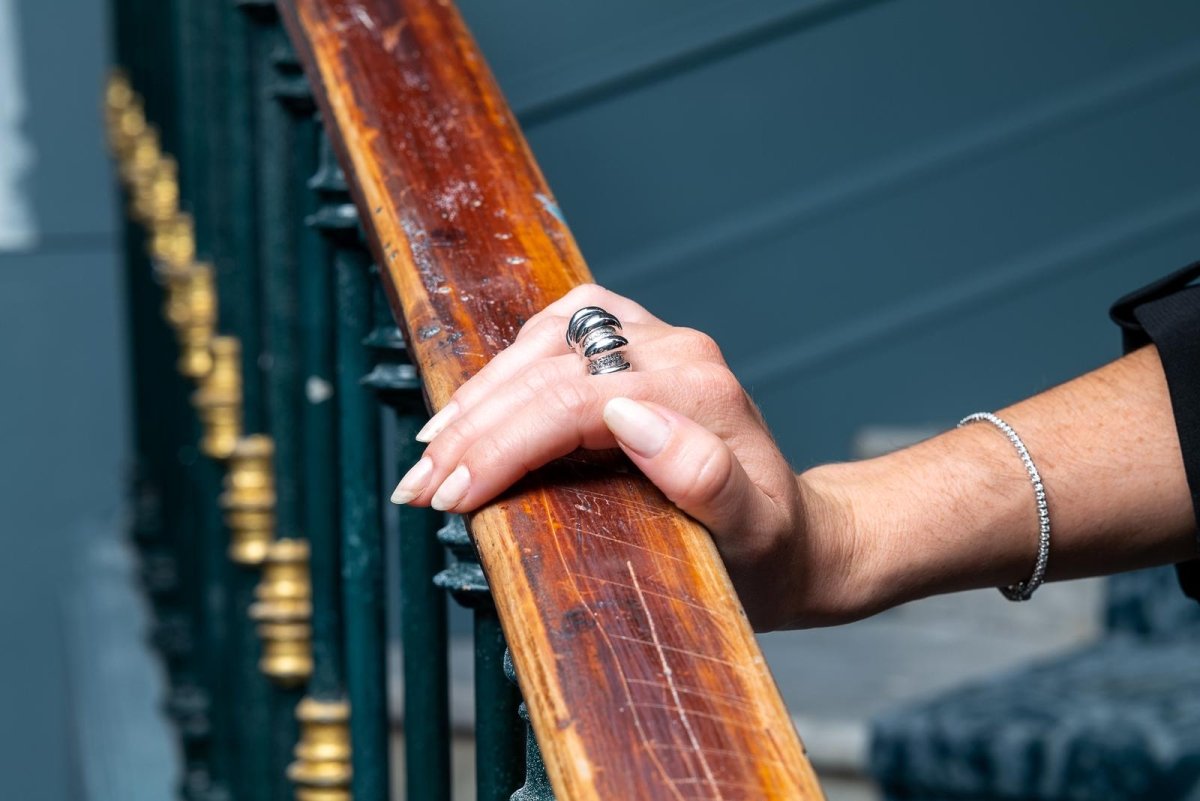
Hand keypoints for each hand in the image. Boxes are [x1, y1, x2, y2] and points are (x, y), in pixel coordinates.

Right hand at [390, 284, 862, 629]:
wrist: (800, 537)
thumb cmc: (772, 552)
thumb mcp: (753, 536)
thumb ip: (705, 478)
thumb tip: (630, 418)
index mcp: (699, 390)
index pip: (572, 400)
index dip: (501, 446)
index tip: (451, 494)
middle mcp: (677, 351)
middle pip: (548, 368)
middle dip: (474, 429)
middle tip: (421, 485)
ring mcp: (656, 340)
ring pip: (544, 339)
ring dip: (481, 393)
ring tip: (433, 447)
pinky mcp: (637, 345)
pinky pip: (559, 331)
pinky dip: (509, 365)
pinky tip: (479, 401)